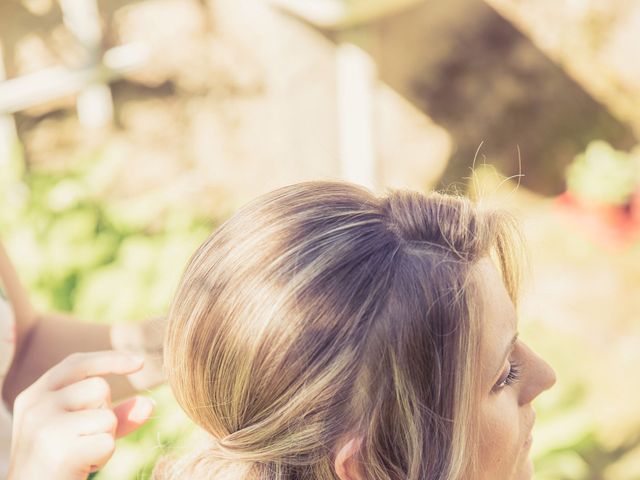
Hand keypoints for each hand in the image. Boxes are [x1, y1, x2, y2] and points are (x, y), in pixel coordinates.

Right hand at [7, 351, 154, 479]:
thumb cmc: (57, 463)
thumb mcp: (81, 431)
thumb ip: (115, 415)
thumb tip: (149, 403)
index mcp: (35, 395)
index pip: (78, 363)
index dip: (110, 359)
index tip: (140, 362)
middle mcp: (36, 405)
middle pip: (100, 387)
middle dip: (104, 414)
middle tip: (81, 440)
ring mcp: (45, 426)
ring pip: (107, 415)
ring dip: (105, 437)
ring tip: (80, 453)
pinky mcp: (60, 451)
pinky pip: (107, 442)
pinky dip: (103, 457)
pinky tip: (80, 466)